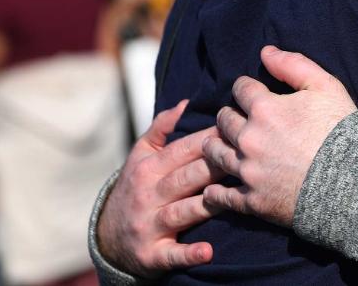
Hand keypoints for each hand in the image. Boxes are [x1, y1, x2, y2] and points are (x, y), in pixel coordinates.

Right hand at [97, 100, 223, 276]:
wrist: (108, 238)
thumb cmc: (136, 188)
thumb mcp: (140, 157)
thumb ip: (161, 129)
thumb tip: (185, 103)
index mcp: (149, 168)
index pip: (184, 150)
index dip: (212, 139)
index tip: (240, 129)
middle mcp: (149, 194)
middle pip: (188, 177)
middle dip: (217, 166)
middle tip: (250, 157)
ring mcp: (150, 224)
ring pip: (185, 211)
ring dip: (210, 204)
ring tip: (236, 196)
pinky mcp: (152, 254)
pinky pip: (172, 254)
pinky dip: (189, 253)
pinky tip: (208, 251)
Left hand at [202, 46, 356, 226]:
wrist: (354, 182)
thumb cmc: (342, 131)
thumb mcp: (326, 87)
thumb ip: (293, 65)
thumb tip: (266, 51)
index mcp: (264, 108)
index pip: (241, 88)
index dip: (245, 87)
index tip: (249, 91)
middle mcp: (249, 138)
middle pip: (224, 121)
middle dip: (227, 116)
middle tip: (233, 118)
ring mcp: (249, 171)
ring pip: (216, 154)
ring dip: (214, 146)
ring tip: (217, 145)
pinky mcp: (252, 200)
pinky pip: (222, 196)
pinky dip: (214, 193)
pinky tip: (212, 190)